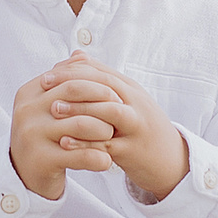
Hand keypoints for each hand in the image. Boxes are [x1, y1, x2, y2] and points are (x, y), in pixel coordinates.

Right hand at [10, 68, 112, 200]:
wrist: (23, 173)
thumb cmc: (43, 135)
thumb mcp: (47, 106)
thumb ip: (64, 81)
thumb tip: (81, 54)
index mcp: (30, 92)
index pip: (69, 77)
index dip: (96, 83)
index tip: (116, 92)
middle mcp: (27, 110)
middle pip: (74, 94)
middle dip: (103, 100)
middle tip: (121, 110)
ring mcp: (32, 135)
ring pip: (80, 125)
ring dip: (103, 129)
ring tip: (113, 136)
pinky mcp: (41, 159)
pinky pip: (78, 155)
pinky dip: (98, 158)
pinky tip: (107, 162)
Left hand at [39, 54, 189, 200]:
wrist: (172, 162)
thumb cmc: (142, 128)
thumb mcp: (126, 100)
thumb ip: (101, 79)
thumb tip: (76, 55)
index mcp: (131, 89)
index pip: (100, 70)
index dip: (72, 69)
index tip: (48, 73)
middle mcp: (136, 104)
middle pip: (104, 84)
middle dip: (72, 82)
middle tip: (45, 85)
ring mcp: (136, 127)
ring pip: (108, 111)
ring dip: (79, 108)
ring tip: (53, 109)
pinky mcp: (133, 152)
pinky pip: (107, 146)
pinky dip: (85, 143)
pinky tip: (64, 142)